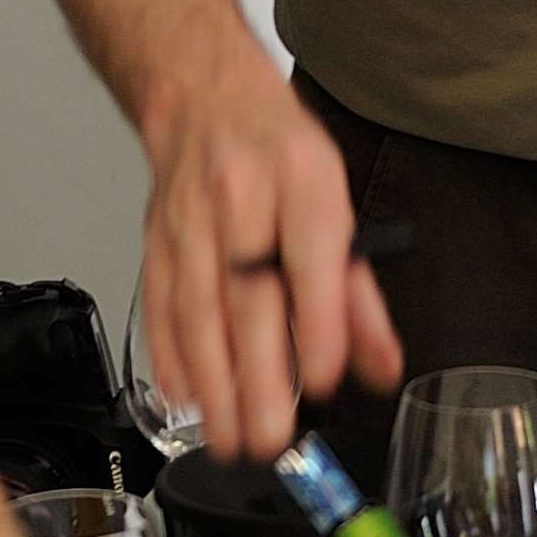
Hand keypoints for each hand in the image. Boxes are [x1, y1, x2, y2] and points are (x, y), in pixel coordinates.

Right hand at [140, 46, 402, 458]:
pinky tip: (186, 397)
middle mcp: (243, 196)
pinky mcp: (155, 239)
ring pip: (198, 307)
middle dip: (258, 373)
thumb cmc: (277, 154)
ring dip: (213, 381)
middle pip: (248, 293)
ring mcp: (191, 219)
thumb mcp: (336, 201)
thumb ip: (358, 293)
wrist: (202, 98)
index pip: (311, 256)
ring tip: (230, 436)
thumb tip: (381, 366)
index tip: (323, 380)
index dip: (317, 323)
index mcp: (302, 180)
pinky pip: (161, 303)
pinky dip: (170, 356)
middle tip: (272, 437)